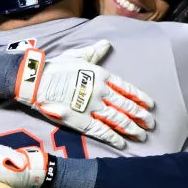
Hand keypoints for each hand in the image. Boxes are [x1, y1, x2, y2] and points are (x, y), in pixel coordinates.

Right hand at [13, 40, 154, 149]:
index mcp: (102, 76)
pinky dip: (114, 138)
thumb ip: (94, 52)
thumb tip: (107, 44)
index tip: (150, 105)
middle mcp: (101, 92)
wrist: (37, 81)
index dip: (140, 98)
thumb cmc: (55, 67)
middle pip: (126, 106)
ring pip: (118, 120)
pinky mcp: (82, 121)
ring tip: (142, 136)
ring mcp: (92, 108)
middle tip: (151, 124)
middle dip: (141, 116)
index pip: (127, 88)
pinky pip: (102, 131)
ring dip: (132, 129)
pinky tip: (123, 144)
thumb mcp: (78, 56)